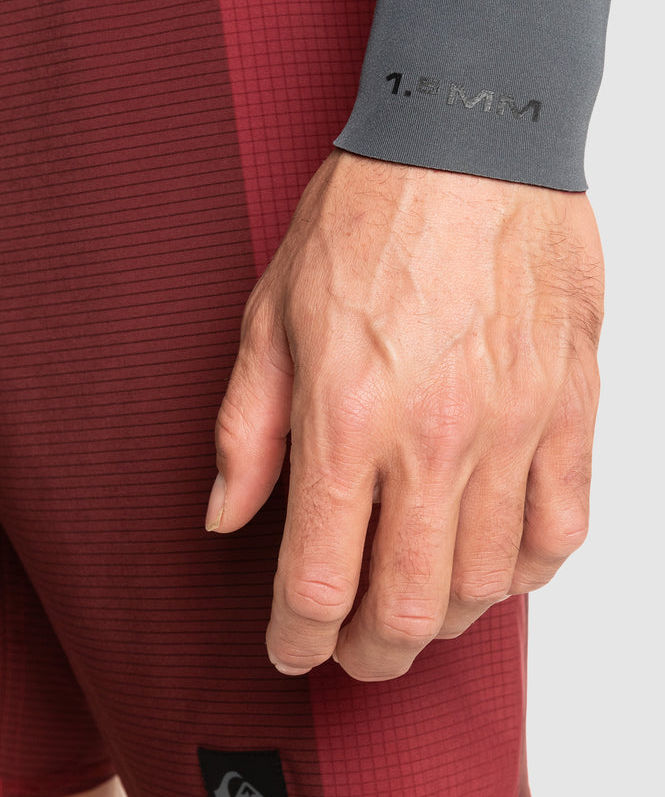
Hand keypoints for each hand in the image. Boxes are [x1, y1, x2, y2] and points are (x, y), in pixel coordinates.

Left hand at [206, 150, 603, 680]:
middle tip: (353, 653)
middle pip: (408, 607)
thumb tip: (227, 516)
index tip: (291, 650)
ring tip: (414, 607)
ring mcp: (513, 429)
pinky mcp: (568, 408)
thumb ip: (247, 432)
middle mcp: (434, 439)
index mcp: (346, 419)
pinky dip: (525, 570)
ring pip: (486, 584)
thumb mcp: (270, 319)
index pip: (319, 579)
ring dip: (443, 619)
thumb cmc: (367, 220)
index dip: (297, 637)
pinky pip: (562, 528)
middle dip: (371, 654)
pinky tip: (493, 561)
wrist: (469, 142)